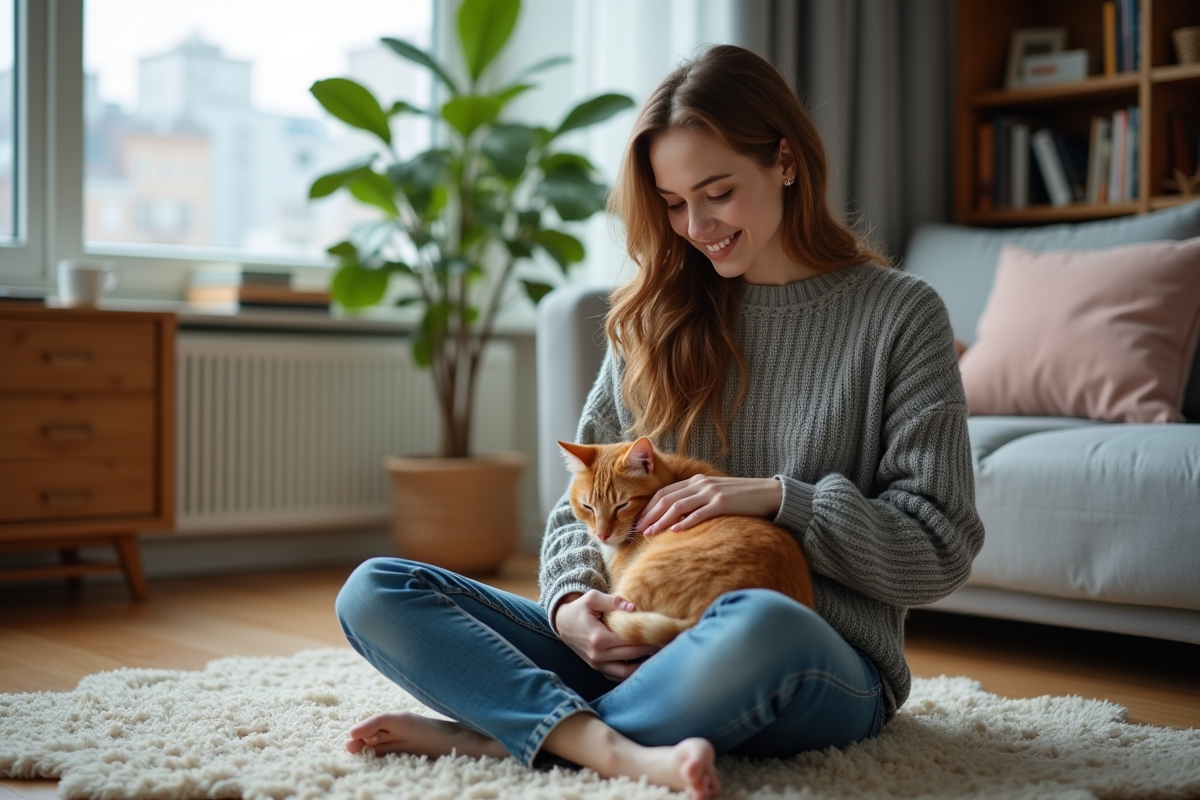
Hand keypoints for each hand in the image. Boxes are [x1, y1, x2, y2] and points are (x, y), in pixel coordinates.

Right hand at [554, 590, 660, 680]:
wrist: (562, 623)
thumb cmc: (579, 608)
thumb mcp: (592, 598)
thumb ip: (613, 601)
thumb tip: (633, 608)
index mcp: (598, 638)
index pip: (630, 641)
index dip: (648, 638)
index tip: (663, 634)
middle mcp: (598, 655)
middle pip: (632, 656)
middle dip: (651, 650)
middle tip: (668, 644)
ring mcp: (597, 665)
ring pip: (626, 673)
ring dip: (643, 666)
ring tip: (658, 655)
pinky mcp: (597, 668)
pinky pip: (617, 676)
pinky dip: (631, 673)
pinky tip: (643, 663)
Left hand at [636, 475, 782, 535]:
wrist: (769, 494)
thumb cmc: (741, 498)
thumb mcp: (715, 494)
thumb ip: (697, 501)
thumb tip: (676, 518)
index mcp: (697, 481)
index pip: (664, 492)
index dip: (648, 506)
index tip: (638, 521)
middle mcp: (701, 484)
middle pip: (667, 498)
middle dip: (649, 514)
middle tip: (637, 530)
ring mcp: (711, 492)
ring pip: (678, 505)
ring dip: (661, 520)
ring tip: (650, 533)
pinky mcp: (723, 503)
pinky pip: (700, 513)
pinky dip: (685, 522)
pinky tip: (675, 531)